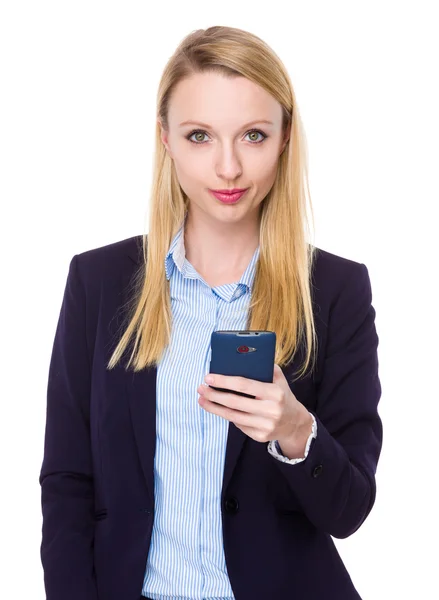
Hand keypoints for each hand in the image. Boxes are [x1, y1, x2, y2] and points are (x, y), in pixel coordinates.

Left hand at [197, 364, 311, 446]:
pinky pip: (238, 424)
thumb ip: (265, 367)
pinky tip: (217, 408)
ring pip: (232, 416)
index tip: (209, 377)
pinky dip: (226, 415)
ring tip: (202, 399)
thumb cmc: (282, 396)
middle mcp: (270, 410)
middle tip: (201, 388)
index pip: (244, 385)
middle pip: (234, 402)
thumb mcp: (279, 380)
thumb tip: (243, 355)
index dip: (224, 381)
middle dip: (213, 394)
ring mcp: (265, 425)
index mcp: (274, 393)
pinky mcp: (260, 436)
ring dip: (213, 407)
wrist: (295, 423)